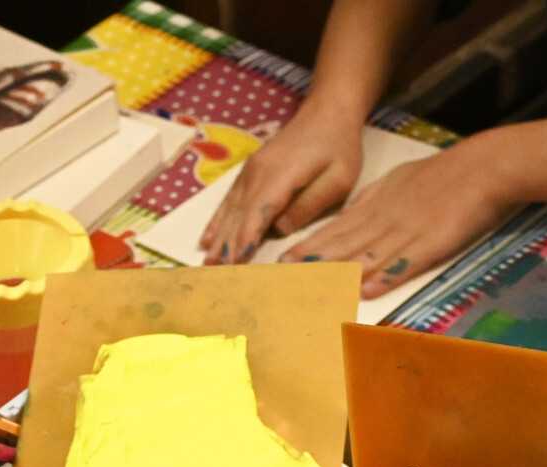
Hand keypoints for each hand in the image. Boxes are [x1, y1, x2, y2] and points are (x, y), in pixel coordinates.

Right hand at [202, 98, 366, 263]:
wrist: (326, 113)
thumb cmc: (338, 147)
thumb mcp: (338, 179)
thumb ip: (310, 204)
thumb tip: (281, 228)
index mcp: (281, 175)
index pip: (258, 213)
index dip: (245, 239)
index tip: (235, 263)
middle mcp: (259, 172)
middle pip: (239, 214)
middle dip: (227, 245)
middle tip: (214, 273)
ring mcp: (251, 170)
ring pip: (231, 209)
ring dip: (219, 236)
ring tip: (208, 262)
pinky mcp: (251, 171)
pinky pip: (230, 199)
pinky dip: (218, 220)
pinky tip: (209, 237)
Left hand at [276, 143, 514, 300]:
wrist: (482, 167)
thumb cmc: (445, 174)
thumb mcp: (399, 180)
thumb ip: (375, 199)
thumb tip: (352, 216)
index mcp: (377, 204)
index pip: (336, 229)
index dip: (310, 246)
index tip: (285, 259)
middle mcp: (384, 219)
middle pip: (342, 245)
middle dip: (312, 263)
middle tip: (283, 278)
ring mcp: (407, 233)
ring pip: (366, 256)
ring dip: (338, 274)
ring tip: (312, 289)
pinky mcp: (432, 244)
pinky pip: (404, 263)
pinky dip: (384, 277)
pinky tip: (365, 291)